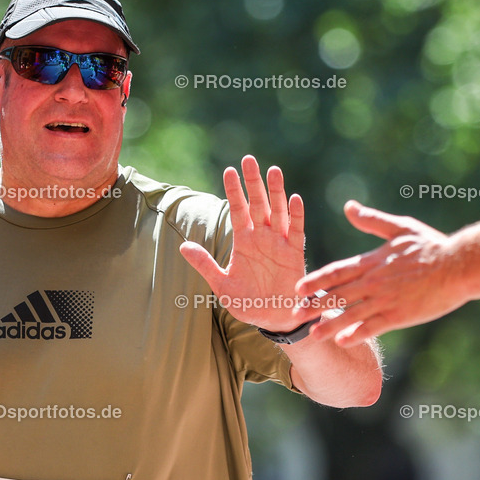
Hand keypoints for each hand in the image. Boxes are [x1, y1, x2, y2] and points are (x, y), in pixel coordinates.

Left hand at [180, 155, 305, 332]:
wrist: (273, 320)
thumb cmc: (248, 303)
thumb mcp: (221, 285)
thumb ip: (205, 264)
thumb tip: (182, 246)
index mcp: (243, 241)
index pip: (237, 209)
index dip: (234, 190)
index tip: (228, 169)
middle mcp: (262, 237)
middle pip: (258, 203)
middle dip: (254, 182)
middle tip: (249, 159)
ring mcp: (279, 243)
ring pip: (277, 211)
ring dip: (276, 191)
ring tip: (273, 170)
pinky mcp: (295, 253)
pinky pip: (296, 231)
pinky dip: (296, 215)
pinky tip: (294, 198)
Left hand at [294, 200, 464, 343]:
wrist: (459, 265)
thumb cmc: (432, 245)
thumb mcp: (400, 227)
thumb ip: (372, 220)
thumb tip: (348, 206)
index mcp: (372, 261)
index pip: (336, 272)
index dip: (315, 281)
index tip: (298, 288)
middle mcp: (374, 281)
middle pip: (337, 295)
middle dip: (313, 306)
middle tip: (292, 314)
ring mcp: (386, 300)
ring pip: (350, 314)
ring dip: (329, 325)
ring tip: (312, 335)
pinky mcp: (400, 315)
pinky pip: (373, 327)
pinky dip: (357, 334)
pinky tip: (342, 342)